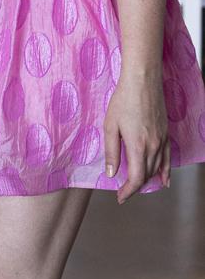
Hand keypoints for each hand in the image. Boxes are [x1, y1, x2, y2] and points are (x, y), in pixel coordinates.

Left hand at [104, 69, 170, 203]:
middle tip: (123, 192)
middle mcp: (153, 147)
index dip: (128, 191)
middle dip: (135, 187)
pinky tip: (164, 180)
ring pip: (157, 168)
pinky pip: (167, 158)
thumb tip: (111, 174)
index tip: (120, 197)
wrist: (143, 81)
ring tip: (137, 186)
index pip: (136, 179)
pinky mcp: (165, 134)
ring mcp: (162, 140)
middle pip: (146, 176)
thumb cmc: (123, 100)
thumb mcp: (110, 125)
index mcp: (138, 147)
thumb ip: (111, 151)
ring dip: (147, 180)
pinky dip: (165, 172)